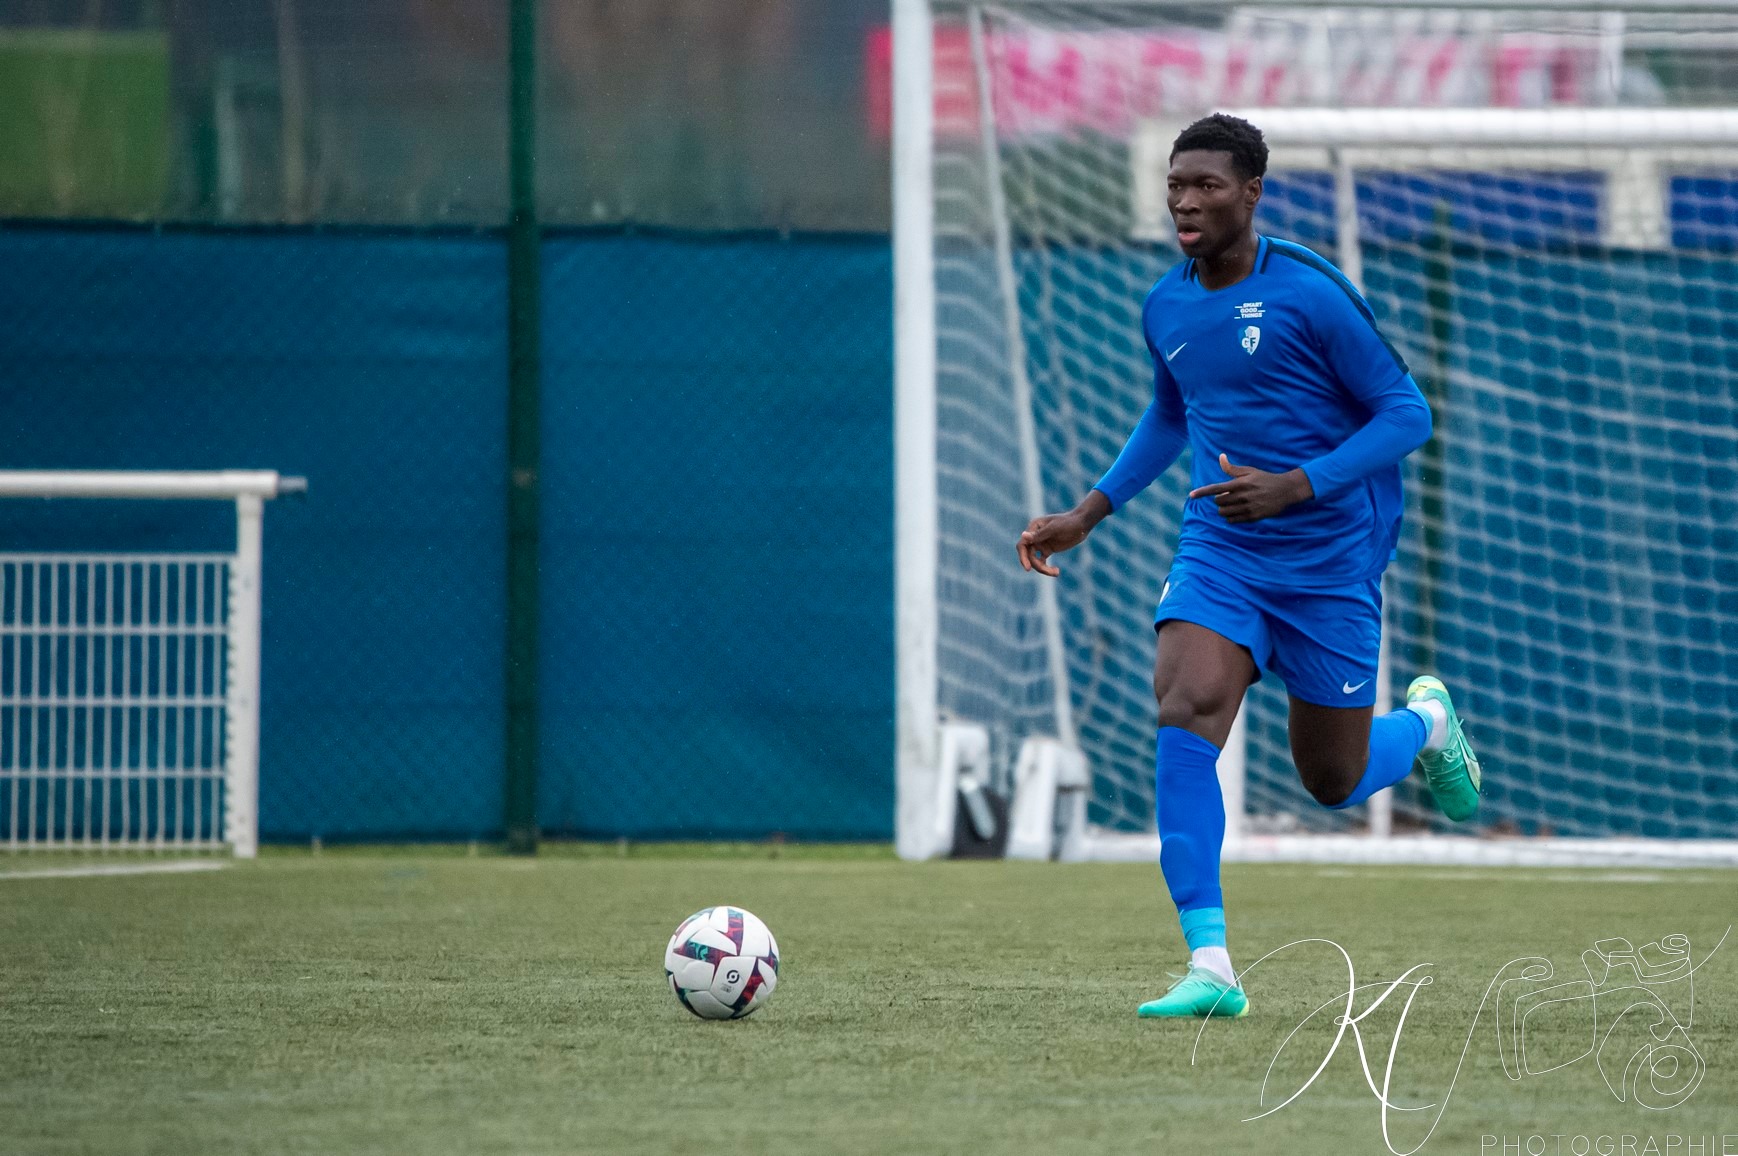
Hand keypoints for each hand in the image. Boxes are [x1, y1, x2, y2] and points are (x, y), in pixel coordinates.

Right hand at [1017, 491, 1110, 576]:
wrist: (1082, 524)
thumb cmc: (1068, 522)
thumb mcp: (1054, 528)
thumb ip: (1039, 534)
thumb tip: (1023, 535)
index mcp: (1033, 528)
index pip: (1022, 544)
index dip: (1023, 557)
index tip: (1028, 568)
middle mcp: (1034, 536)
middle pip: (1028, 555)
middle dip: (1035, 565)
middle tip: (1046, 571)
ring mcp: (1041, 544)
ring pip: (1035, 560)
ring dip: (1043, 568)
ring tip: (1056, 572)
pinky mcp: (1047, 550)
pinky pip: (1042, 562)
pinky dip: (1047, 568)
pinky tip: (1056, 571)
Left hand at [1188, 452, 1313, 523]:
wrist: (1286, 490)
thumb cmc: (1265, 478)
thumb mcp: (1249, 471)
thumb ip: (1232, 468)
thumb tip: (1221, 457)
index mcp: (1240, 483)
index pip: (1215, 489)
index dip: (1202, 492)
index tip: (1191, 495)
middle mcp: (1242, 496)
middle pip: (1218, 502)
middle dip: (1219, 500)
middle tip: (1226, 497)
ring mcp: (1248, 507)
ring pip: (1224, 513)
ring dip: (1223, 510)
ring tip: (1230, 505)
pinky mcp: (1253, 517)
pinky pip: (1233, 521)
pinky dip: (1230, 517)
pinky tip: (1236, 512)